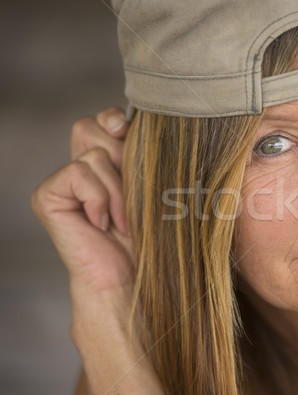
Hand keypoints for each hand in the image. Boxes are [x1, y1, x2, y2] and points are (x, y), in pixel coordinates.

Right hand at [31, 107, 131, 319]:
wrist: (131, 274)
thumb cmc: (148, 233)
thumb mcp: (151, 184)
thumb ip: (138, 152)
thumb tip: (128, 121)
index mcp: (105, 160)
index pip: (104, 118)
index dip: (116, 119)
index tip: (129, 133)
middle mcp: (79, 166)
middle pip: (89, 125)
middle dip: (119, 156)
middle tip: (132, 192)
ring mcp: (61, 181)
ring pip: (93, 154)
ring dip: (118, 190)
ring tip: (123, 219)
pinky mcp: (47, 196)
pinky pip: (78, 173)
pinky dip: (99, 199)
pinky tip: (103, 223)